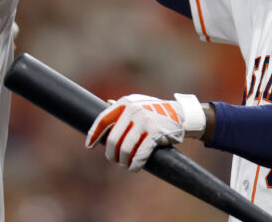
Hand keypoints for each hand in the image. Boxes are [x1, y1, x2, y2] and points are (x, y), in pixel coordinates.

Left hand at [85, 93, 205, 171]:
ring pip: (124, 149)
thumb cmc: (156, 111)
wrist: (181, 114)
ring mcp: (144, 121)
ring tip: (126, 164)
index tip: (89, 145)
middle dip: (111, 154)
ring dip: (123, 161)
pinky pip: (140, 154)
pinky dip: (135, 164)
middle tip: (115, 160)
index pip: (103, 120)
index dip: (94, 134)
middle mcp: (133, 111)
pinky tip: (134, 168)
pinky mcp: (155, 134)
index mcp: (126, 103)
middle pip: (113, 140)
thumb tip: (107, 103)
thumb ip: (124, 106)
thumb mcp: (139, 103)